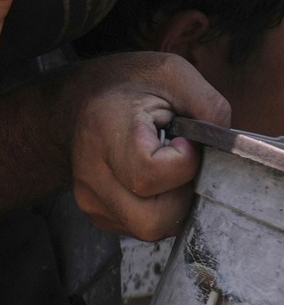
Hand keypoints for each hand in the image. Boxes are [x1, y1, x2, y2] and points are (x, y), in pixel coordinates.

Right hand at [66, 52, 228, 239]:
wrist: (79, 99)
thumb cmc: (128, 85)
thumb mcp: (172, 74)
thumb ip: (208, 107)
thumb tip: (224, 149)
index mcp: (104, 130)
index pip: (149, 176)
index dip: (184, 164)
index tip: (183, 140)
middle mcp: (90, 171)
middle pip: (150, 220)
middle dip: (182, 197)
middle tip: (181, 166)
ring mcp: (89, 197)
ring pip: (148, 229)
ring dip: (172, 206)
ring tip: (168, 173)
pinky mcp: (95, 213)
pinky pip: (138, 228)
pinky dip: (157, 210)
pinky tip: (152, 182)